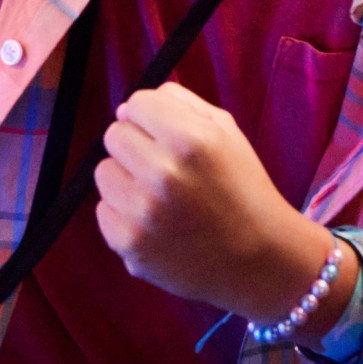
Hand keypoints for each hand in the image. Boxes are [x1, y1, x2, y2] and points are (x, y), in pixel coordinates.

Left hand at [94, 83, 333, 321]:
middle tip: (165, 168)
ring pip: (104, 172)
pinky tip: (155, 223)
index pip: (137, 103)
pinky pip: (104, 211)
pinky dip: (124, 215)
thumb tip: (127, 108)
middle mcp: (164, 173)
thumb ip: (179, 104)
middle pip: (114, 134)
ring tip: (159, 197)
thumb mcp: (227, 133)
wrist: (258, 259)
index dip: (152, 117)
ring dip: (126, 179)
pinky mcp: (129, 244)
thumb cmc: (243, 189)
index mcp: (191, 139)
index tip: (166, 134)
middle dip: (137, 145)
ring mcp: (143, 212)